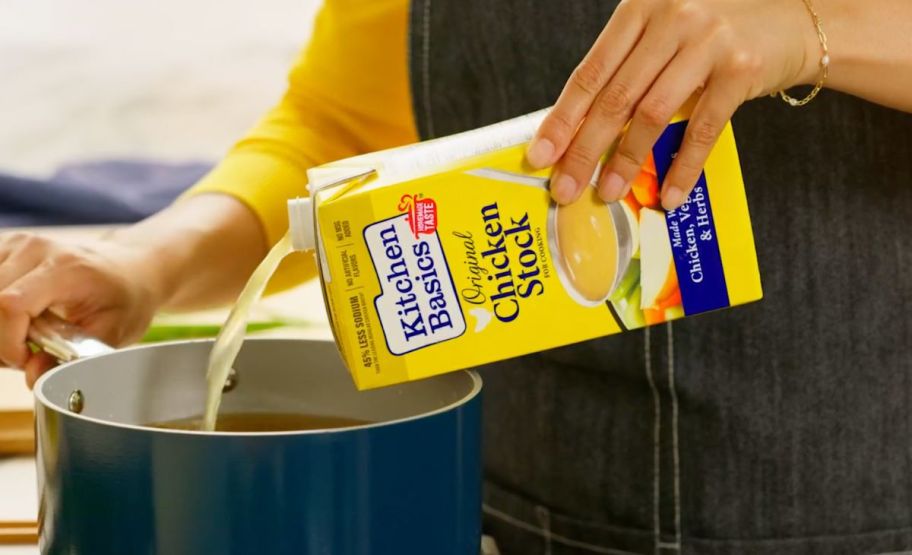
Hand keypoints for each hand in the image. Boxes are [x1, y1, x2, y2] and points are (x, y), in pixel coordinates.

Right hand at [0, 232, 164, 385]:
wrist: (130, 267)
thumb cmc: (125, 297)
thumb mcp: (112, 333)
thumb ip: (71, 358)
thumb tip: (32, 375)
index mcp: (67, 268)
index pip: (11, 304)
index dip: (8, 342)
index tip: (26, 358)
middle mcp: (36, 249)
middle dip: (1, 338)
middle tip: (26, 351)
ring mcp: (18, 244)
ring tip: (21, 335)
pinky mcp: (6, 248)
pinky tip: (14, 319)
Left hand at [528, 0, 819, 208]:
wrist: (796, 18)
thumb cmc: (716, 32)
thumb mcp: (664, 32)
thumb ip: (628, 67)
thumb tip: (579, 129)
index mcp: (640, 9)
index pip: (591, 73)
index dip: (563, 118)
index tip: (541, 154)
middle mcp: (671, 18)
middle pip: (615, 98)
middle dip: (585, 150)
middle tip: (565, 188)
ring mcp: (708, 42)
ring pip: (653, 114)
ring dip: (627, 161)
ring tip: (609, 193)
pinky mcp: (741, 69)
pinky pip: (704, 129)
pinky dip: (684, 166)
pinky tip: (669, 195)